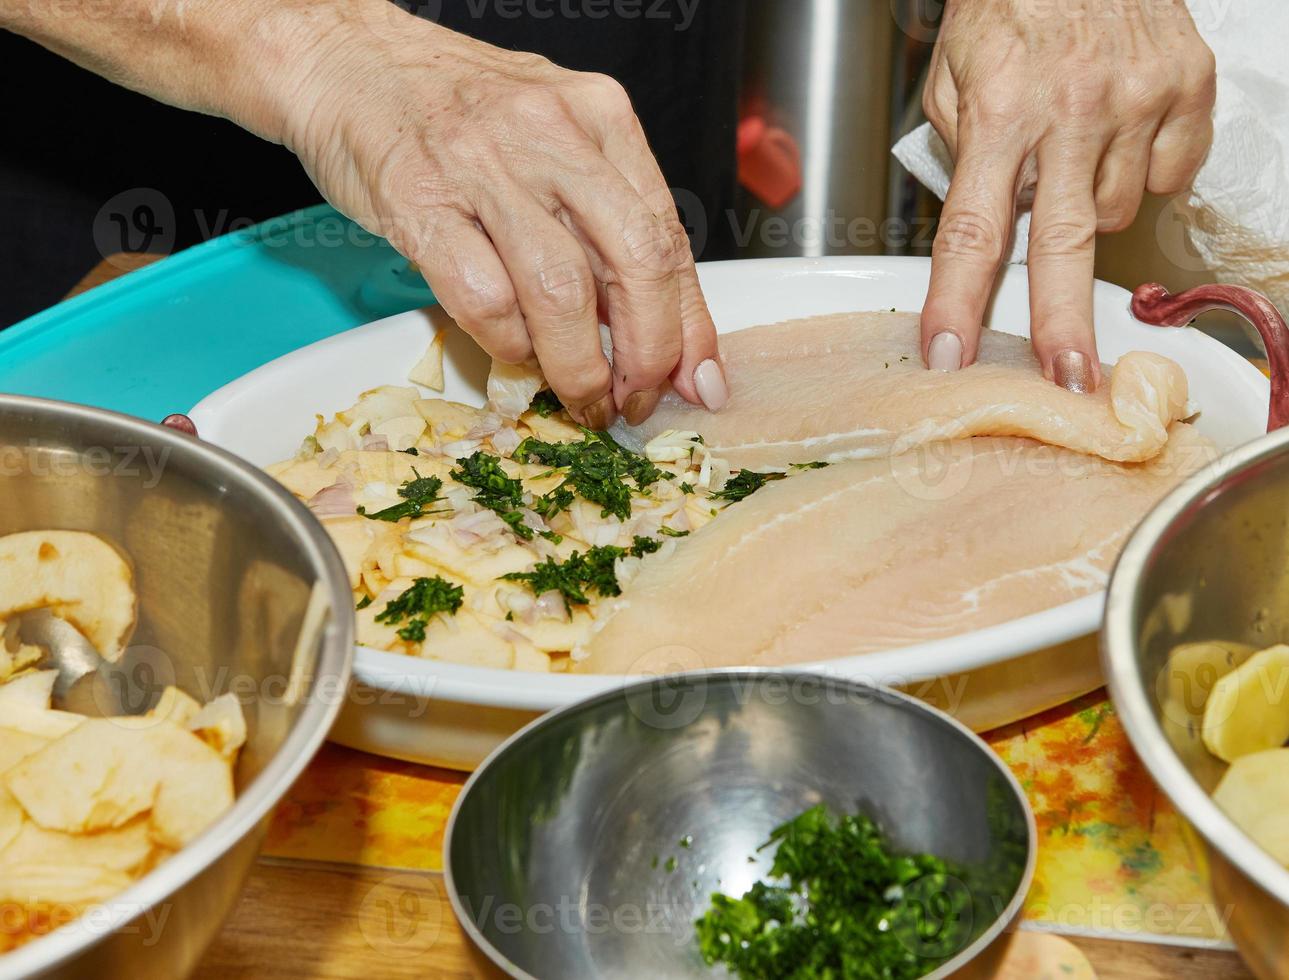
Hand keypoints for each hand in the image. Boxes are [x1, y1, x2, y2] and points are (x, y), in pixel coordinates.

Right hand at [277, 1, 726, 427]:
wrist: (347, 58)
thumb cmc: (455, 107)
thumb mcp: (554, 138)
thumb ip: (606, 218)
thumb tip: (659, 323)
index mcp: (600, 117)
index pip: (668, 237)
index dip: (690, 326)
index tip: (695, 381)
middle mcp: (551, 134)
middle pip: (633, 265)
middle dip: (648, 355)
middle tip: (636, 400)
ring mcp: (483, 166)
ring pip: (563, 293)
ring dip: (578, 366)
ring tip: (581, 397)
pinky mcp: (420, 201)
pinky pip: (484, 298)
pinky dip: (508, 343)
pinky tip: (514, 354)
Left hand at [919, 0, 1215, 390]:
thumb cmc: (1012, 0)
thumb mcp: (955, 71)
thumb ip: (961, 151)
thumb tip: (983, 224)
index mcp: (1000, 108)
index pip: (970, 229)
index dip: (957, 301)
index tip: (950, 353)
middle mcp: (1072, 108)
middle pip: (1061, 243)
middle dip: (1061, 322)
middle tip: (1070, 380)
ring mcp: (1138, 98)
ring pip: (1112, 212)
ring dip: (1086, 206)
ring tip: (1071, 150)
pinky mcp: (1189, 87)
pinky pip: (1166, 174)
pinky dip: (1139, 171)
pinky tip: (1117, 134)